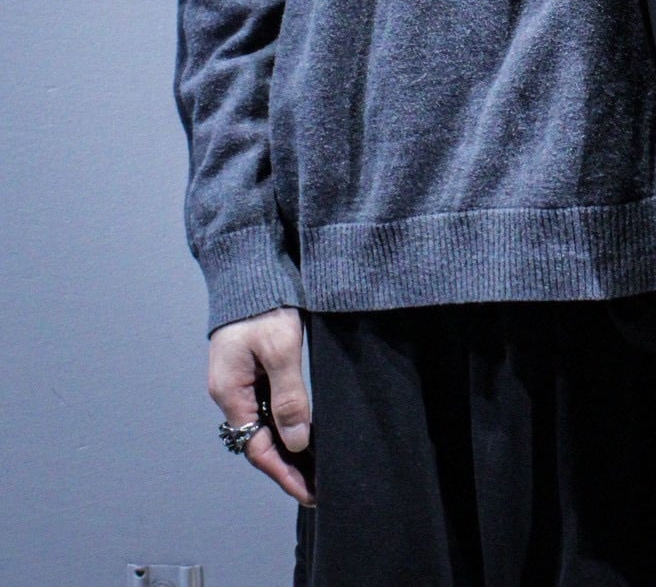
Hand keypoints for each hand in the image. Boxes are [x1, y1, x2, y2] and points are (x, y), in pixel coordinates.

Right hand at [208, 306, 314, 504]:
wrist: (251, 267)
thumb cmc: (264, 304)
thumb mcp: (281, 349)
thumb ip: (289, 396)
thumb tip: (297, 441)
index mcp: (230, 390)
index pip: (257, 447)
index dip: (284, 474)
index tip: (310, 493)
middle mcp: (230, 391)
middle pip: (258, 441)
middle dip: (288, 466)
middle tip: (319, 487)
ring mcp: (238, 380)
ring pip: (263, 425)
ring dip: (288, 448)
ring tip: (317, 467)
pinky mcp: (250, 369)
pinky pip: (266, 407)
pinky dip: (286, 424)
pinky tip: (305, 432)